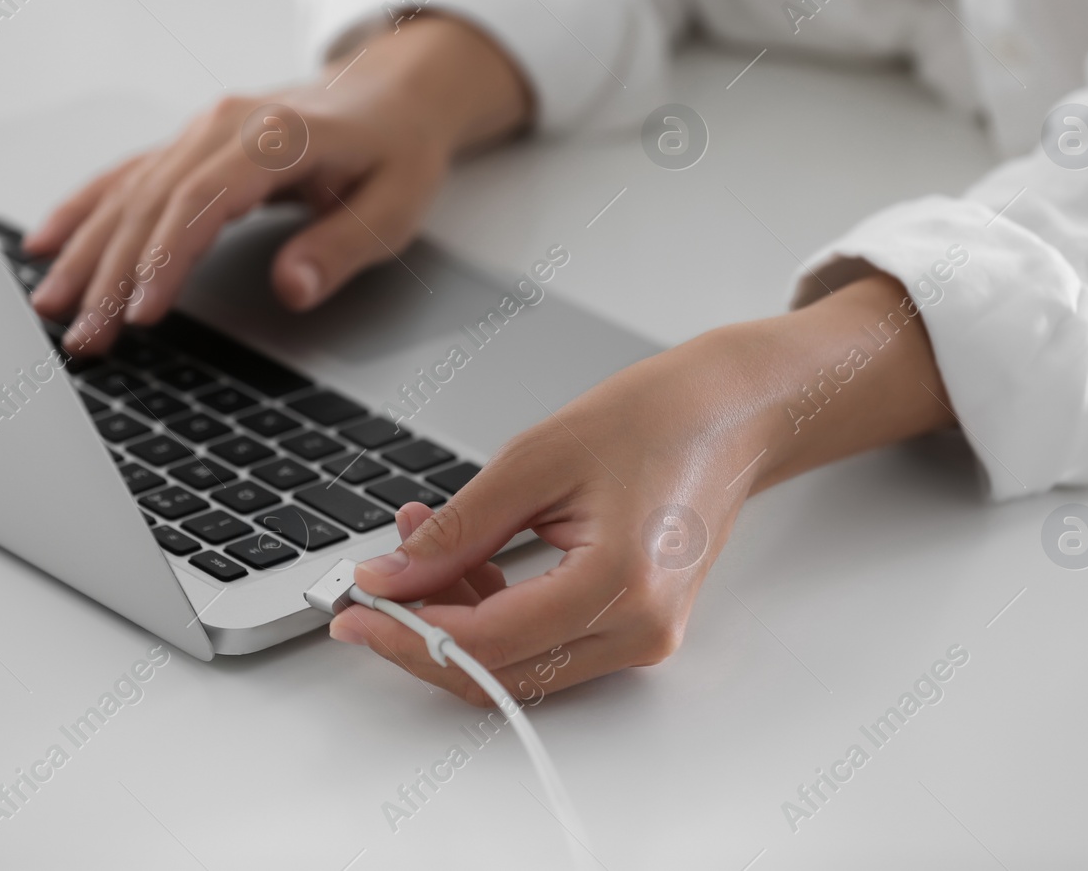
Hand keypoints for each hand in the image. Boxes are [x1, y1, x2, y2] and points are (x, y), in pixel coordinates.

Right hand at [24, 15, 529, 354]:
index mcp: (275, 136)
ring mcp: (200, 131)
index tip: (142, 313)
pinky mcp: (188, 146)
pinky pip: (125, 177)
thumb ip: (340, 248)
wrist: (392, 95)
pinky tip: (45, 245)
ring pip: (129, 193)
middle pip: (152, 202)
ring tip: (52, 308)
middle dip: (111, 273)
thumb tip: (292, 288)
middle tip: (84, 336)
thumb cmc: (396, 152)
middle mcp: (225, 124)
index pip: (202, 202)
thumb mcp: (394, 207)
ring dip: (87, 252)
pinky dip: (83, 210)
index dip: (167, 259)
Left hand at [330, 274, 954, 703]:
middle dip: (421, 636)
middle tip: (367, 595)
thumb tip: (393, 576)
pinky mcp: (632, 627)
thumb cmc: (657, 419)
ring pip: (517, 665)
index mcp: (621, 586)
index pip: (489, 642)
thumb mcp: (537, 457)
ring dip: (454, 618)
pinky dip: (491, 612)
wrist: (731, 414)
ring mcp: (642, 637)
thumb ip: (459, 528)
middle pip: (499, 672)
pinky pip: (544, 644)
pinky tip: (463, 557)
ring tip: (415, 545)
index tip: (356, 607)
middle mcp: (639, 630)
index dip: (410, 629)